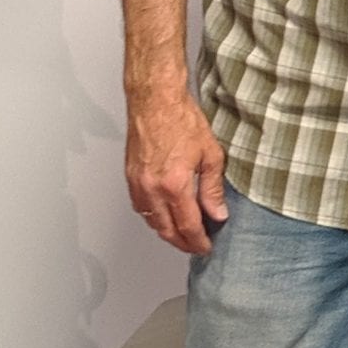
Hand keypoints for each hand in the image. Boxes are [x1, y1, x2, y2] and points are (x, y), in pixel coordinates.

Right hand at [126, 91, 229, 254]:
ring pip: (151, 221)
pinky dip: (153, 217)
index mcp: (174, 185)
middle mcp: (152, 188)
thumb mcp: (210, 155)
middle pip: (166, 230)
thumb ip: (212, 189)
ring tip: (183, 234)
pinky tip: (164, 215)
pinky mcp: (130, 177)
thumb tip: (217, 212)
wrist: (155, 100)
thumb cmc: (181, 120)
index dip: (198, 241)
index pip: (187, 226)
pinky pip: (140, 207)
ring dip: (167, 232)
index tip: (206, 247)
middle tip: (196, 246)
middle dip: (182, 243)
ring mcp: (138, 184)